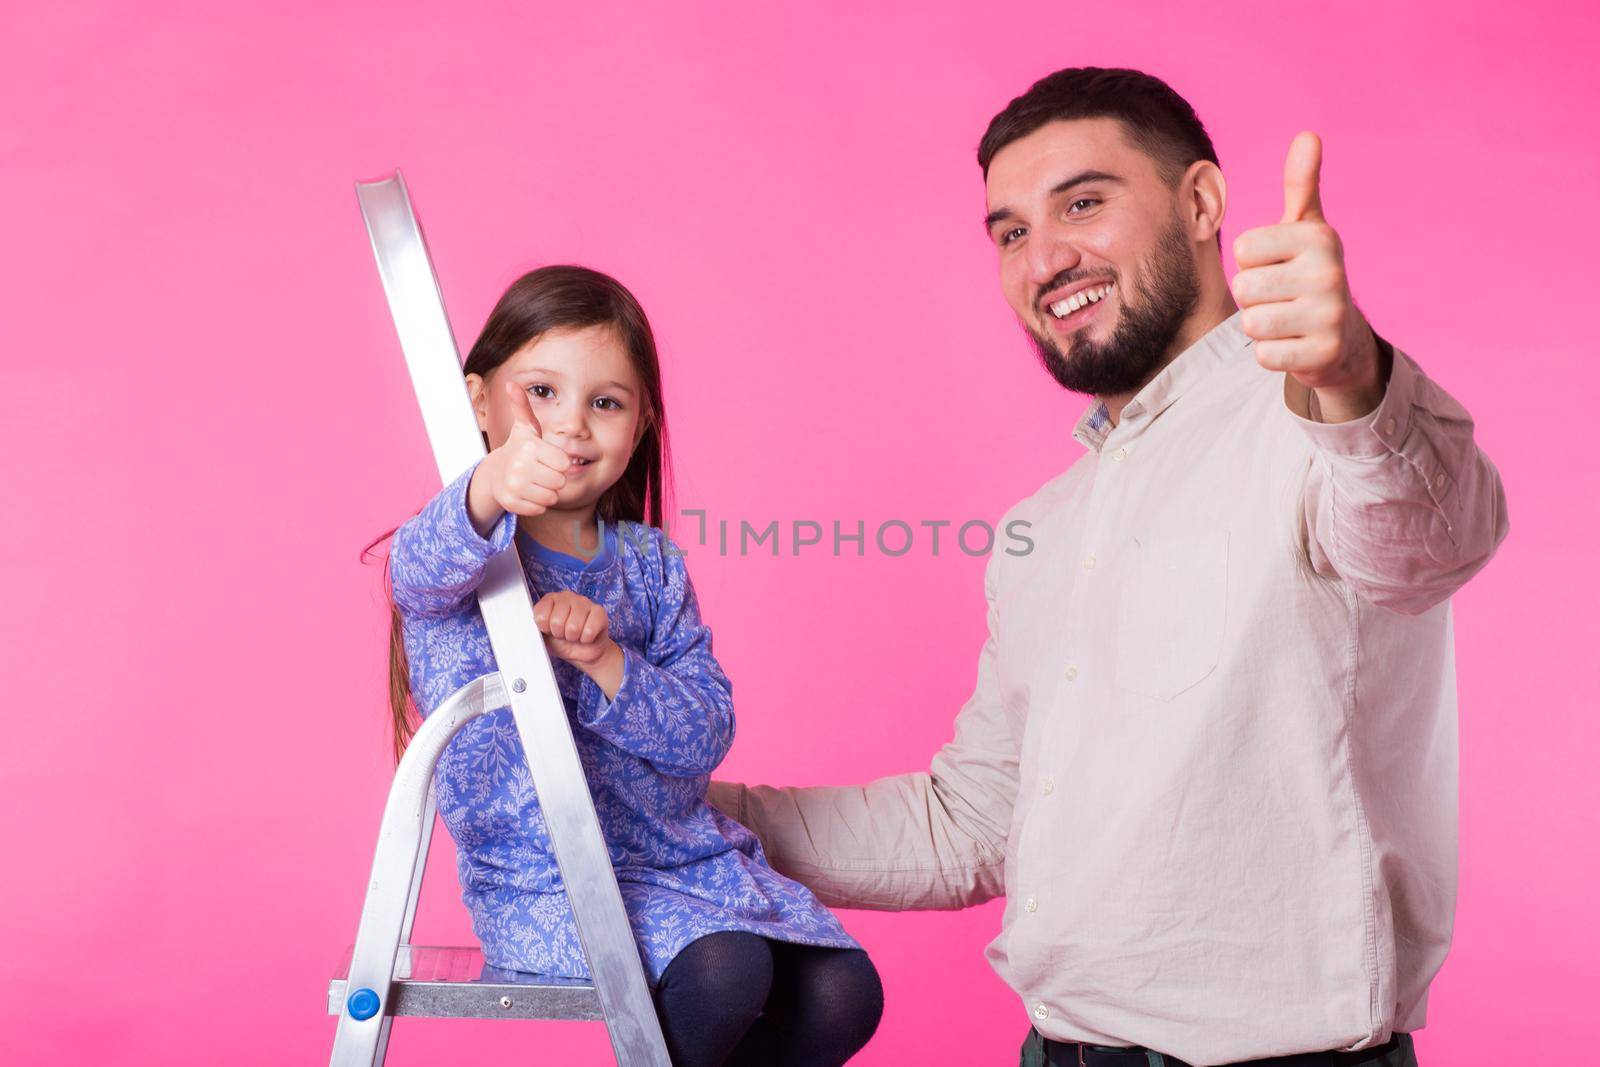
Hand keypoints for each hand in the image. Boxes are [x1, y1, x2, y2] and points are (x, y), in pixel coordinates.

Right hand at [467, 380, 572, 533]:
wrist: (494, 473)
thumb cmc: (519, 449)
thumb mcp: (525, 428)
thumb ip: (522, 406)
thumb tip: (511, 384)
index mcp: (529, 447)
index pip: (565, 463)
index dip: (560, 463)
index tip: (548, 459)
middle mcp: (519, 467)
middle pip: (560, 481)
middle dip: (555, 479)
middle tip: (542, 472)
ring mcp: (513, 486)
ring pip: (551, 497)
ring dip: (547, 492)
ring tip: (536, 482)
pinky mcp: (510, 503)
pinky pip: (539, 509)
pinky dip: (537, 504)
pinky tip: (528, 493)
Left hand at [533, 590, 620, 669]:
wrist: (582, 653)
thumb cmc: (562, 642)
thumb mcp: (542, 637)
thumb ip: (532, 630)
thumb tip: (522, 630)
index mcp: (550, 599)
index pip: (540, 615)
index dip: (545, 628)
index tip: (549, 630)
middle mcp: (567, 596)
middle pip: (556, 621)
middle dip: (560, 634)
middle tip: (564, 634)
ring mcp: (584, 602)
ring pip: (573, 626)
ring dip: (573, 637)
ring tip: (575, 635)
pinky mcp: (599, 612)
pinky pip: (589, 630)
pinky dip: (586, 639)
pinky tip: (586, 635)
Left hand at [1232, 132, 1383, 420]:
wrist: (1342, 338)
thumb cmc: (1310, 273)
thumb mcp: (1306, 228)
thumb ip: (1301, 184)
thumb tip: (1307, 135)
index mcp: (1320, 237)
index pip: (1243, 249)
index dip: (1251, 262)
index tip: (1278, 265)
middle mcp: (1331, 273)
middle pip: (1243, 287)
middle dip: (1253, 297)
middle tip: (1282, 298)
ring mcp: (1330, 316)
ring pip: (1251, 322)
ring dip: (1261, 327)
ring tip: (1287, 320)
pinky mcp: (1322, 355)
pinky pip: (1264, 355)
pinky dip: (1272, 354)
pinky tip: (1294, 345)